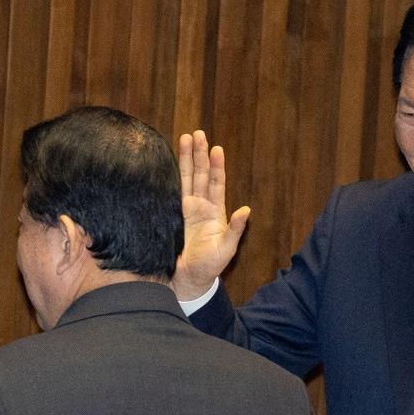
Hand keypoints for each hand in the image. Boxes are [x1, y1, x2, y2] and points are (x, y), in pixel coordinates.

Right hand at [173, 130, 249, 300]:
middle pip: (199, 175)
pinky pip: (171, 192)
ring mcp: (185, 211)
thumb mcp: (226, 250)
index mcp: (215, 213)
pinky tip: (167, 162)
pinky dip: (170, 176)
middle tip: (197, 133)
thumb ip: (235, 230)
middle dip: (199, 154)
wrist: (187, 281)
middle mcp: (200, 208)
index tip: (216, 148)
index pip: (216, 184)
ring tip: (184, 138)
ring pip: (185, 179)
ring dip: (185, 159)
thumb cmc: (208, 268)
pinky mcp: (171, 216)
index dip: (216, 166)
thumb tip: (246, 210)